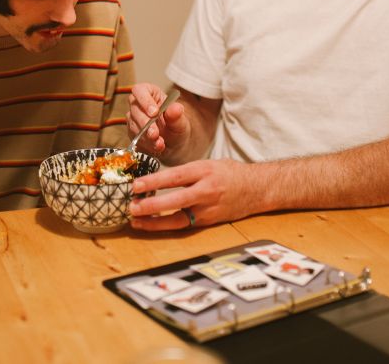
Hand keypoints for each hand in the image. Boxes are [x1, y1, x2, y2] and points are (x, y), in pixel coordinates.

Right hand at [127, 83, 188, 156]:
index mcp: (151, 93)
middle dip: (145, 123)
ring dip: (146, 136)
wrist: (174, 144)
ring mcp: (133, 119)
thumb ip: (177, 115)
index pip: (140, 90)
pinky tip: (156, 147)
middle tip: (155, 134)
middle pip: (135, 109)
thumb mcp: (181, 121)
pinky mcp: (132, 133)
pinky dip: (146, 144)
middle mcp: (139, 105)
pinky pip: (135, 138)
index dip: (145, 100)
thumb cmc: (176, 127)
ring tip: (159, 143)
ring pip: (133, 125)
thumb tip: (176, 108)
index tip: (154, 113)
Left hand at [128, 159, 259, 230]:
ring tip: (136, 221)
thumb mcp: (207, 164)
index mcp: (204, 171)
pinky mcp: (208, 222)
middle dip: (152, 206)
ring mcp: (208, 209)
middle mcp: (206, 191)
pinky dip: (166, 225)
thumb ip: (186, 172)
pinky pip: (184, 225)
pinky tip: (152, 224)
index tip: (136, 186)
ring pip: (178, 219)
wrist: (256, 189)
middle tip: (132, 207)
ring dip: (155, 222)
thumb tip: (157, 179)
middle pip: (176, 200)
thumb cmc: (229, 173)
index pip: (175, 176)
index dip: (154, 182)